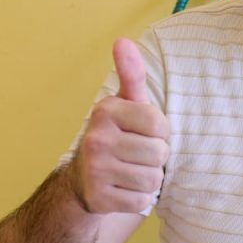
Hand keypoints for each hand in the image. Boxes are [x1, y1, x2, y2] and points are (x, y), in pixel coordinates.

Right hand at [70, 38, 169, 213]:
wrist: (82, 181)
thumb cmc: (116, 136)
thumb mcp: (125, 104)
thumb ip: (131, 74)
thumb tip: (122, 41)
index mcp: (105, 111)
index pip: (161, 126)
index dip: (160, 134)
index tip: (142, 134)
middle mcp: (95, 139)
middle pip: (159, 154)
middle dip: (154, 158)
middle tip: (135, 156)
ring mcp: (94, 171)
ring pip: (153, 180)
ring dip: (148, 180)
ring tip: (130, 172)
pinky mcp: (97, 199)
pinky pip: (142, 202)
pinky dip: (139, 199)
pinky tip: (123, 190)